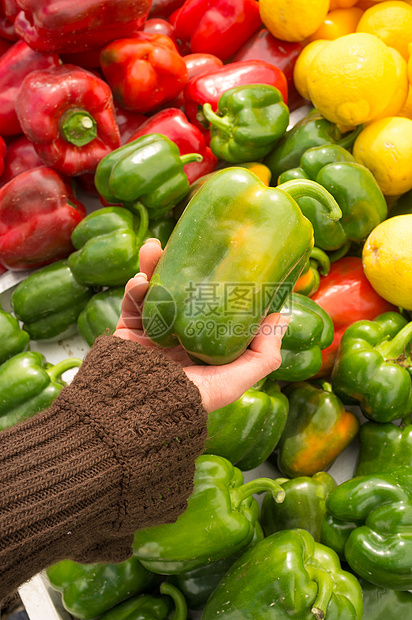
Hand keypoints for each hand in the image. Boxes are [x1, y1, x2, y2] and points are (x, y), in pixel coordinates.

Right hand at [115, 239, 288, 412]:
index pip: (215, 307)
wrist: (136, 411)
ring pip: (155, 290)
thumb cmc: (190, 399)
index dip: (220, 283)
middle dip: (183, 267)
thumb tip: (281, 316)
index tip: (227, 259)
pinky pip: (131, 303)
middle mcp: (179, 336)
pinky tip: (140, 279)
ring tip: (154, 249)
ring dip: (154, 267)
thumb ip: (262, 354)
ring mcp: (153, 332)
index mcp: (204, 346)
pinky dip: (134, 288)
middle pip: (183, 292)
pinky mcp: (127, 331)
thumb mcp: (235, 380)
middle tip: (186, 244)